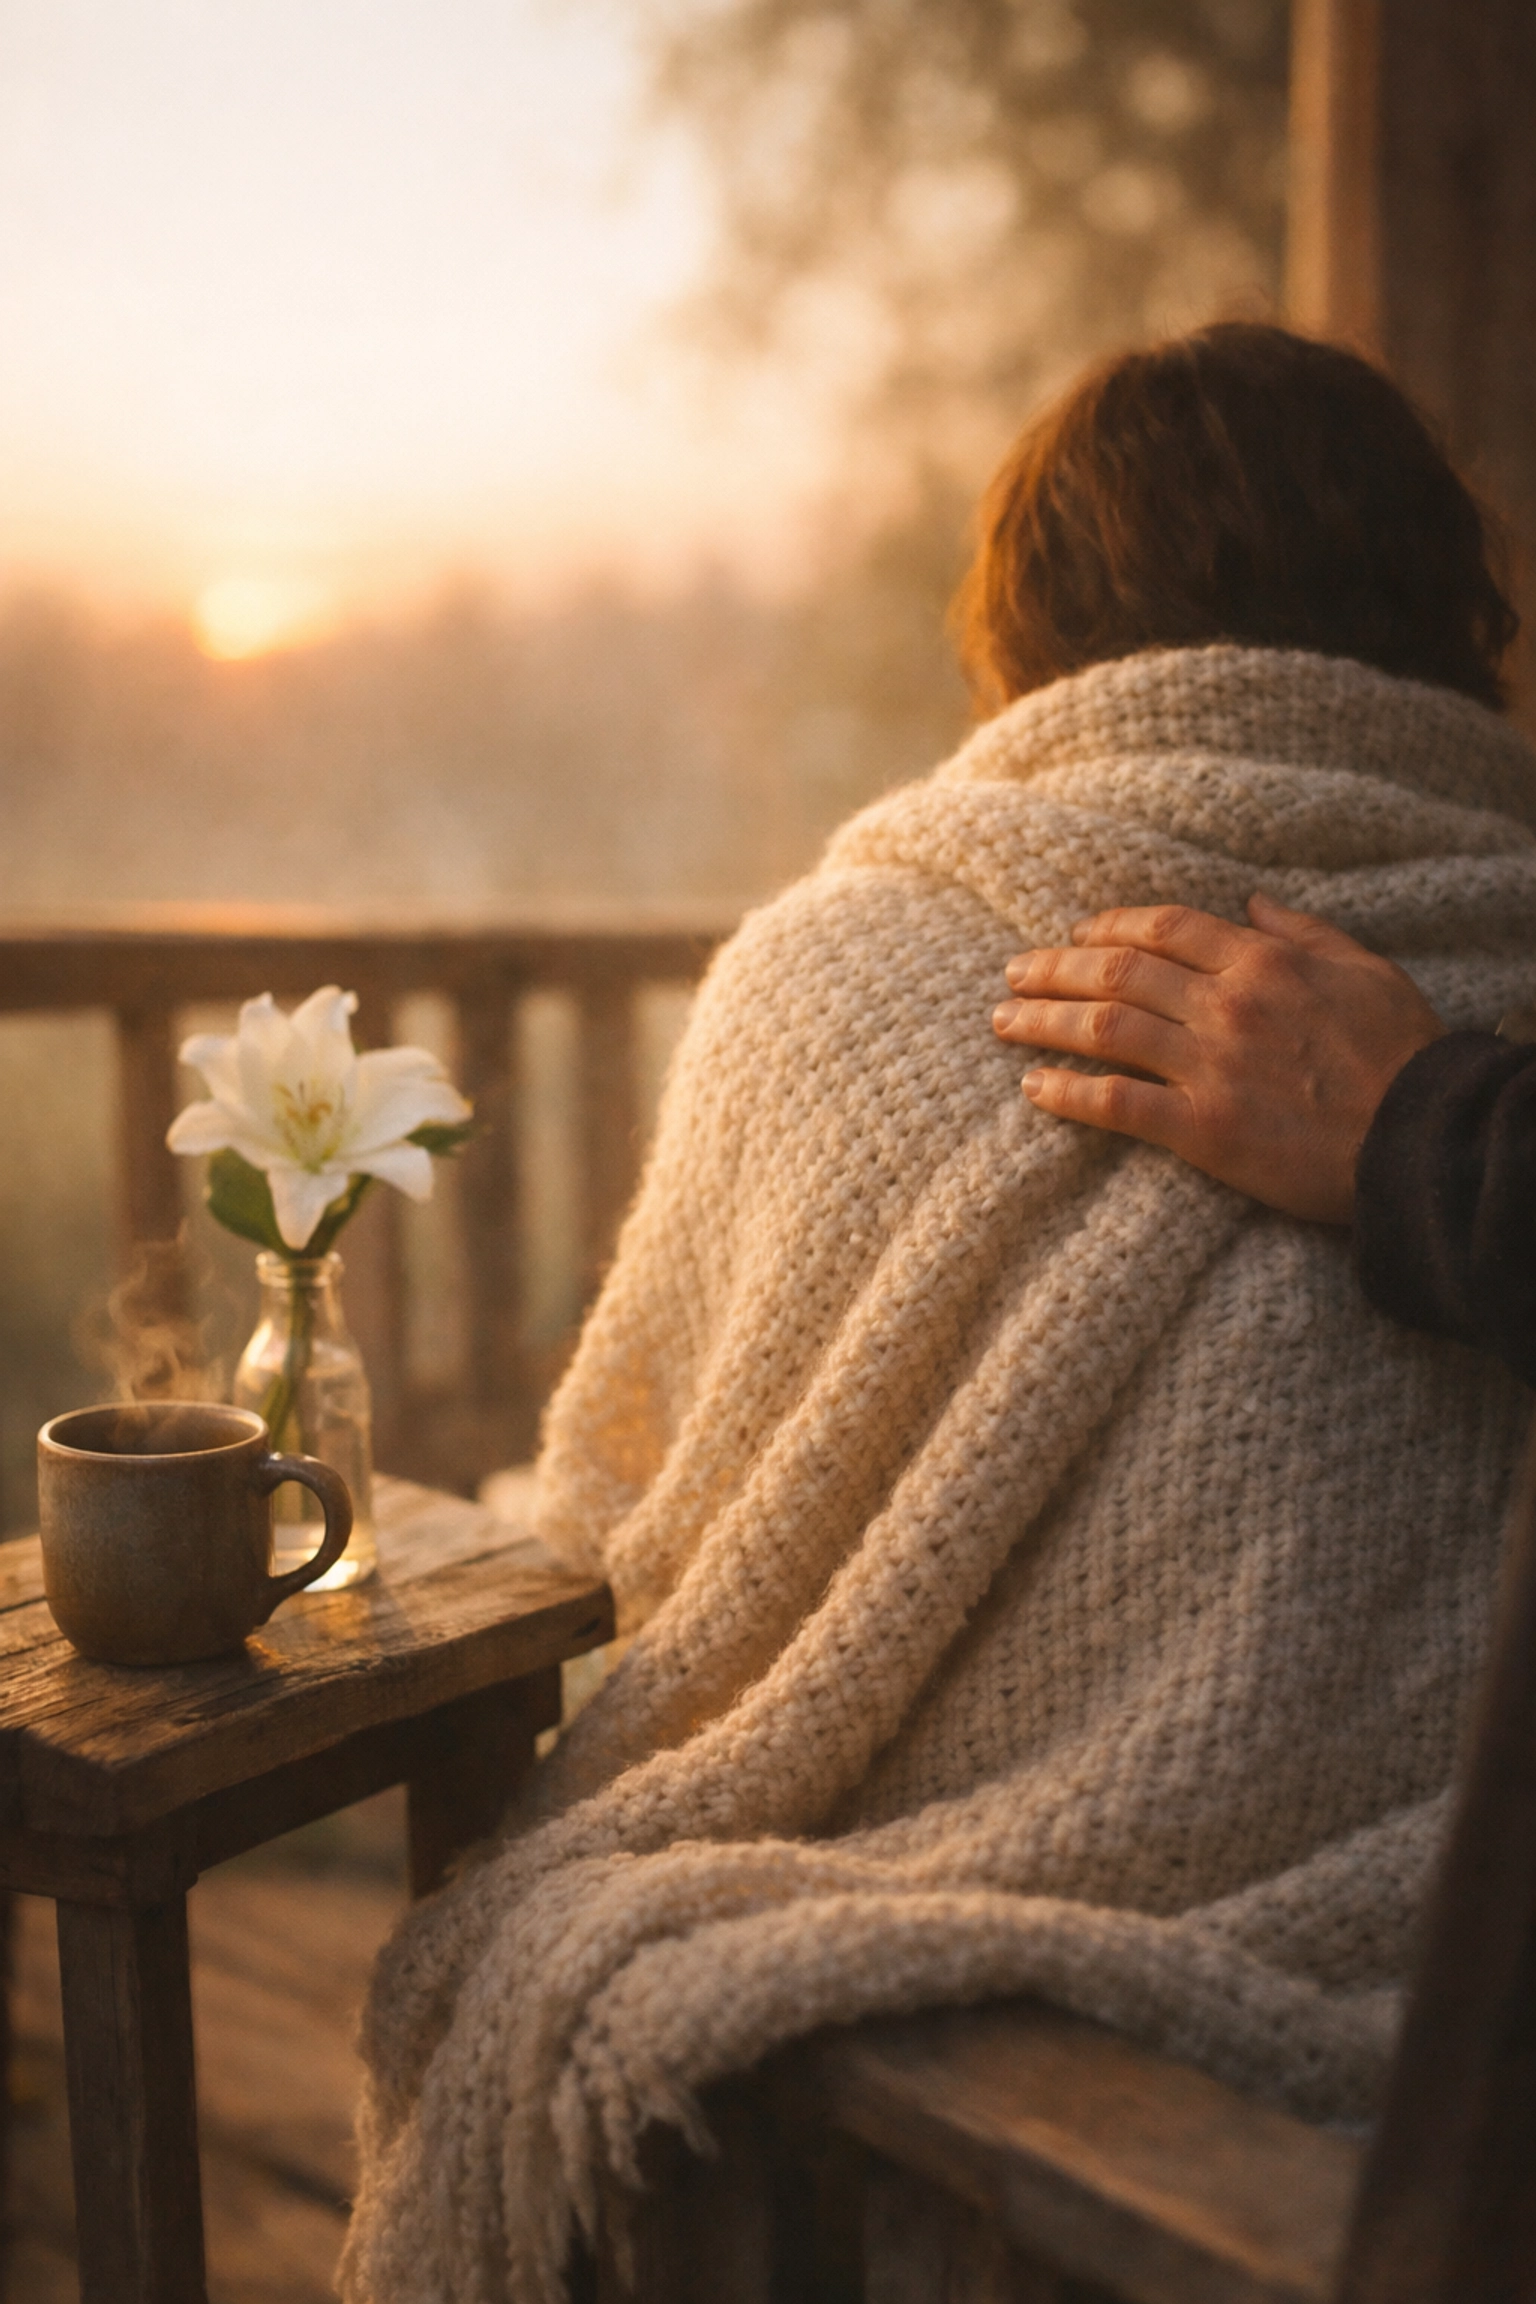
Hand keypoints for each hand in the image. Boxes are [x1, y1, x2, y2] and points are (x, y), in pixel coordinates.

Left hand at [991, 892, 1445, 1222]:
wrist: (1422, 1138)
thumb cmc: (1403, 1055)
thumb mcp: (1365, 968)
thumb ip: (1303, 930)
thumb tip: (1251, 899)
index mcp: (1263, 961)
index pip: (1163, 927)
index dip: (1107, 926)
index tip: (1074, 932)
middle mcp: (1227, 1004)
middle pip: (1118, 971)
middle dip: (1055, 967)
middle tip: (1012, 972)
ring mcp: (1212, 1066)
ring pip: (1105, 1027)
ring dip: (1044, 1020)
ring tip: (1002, 1021)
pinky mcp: (1205, 1129)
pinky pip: (1117, 1103)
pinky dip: (1068, 1092)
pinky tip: (1034, 1087)